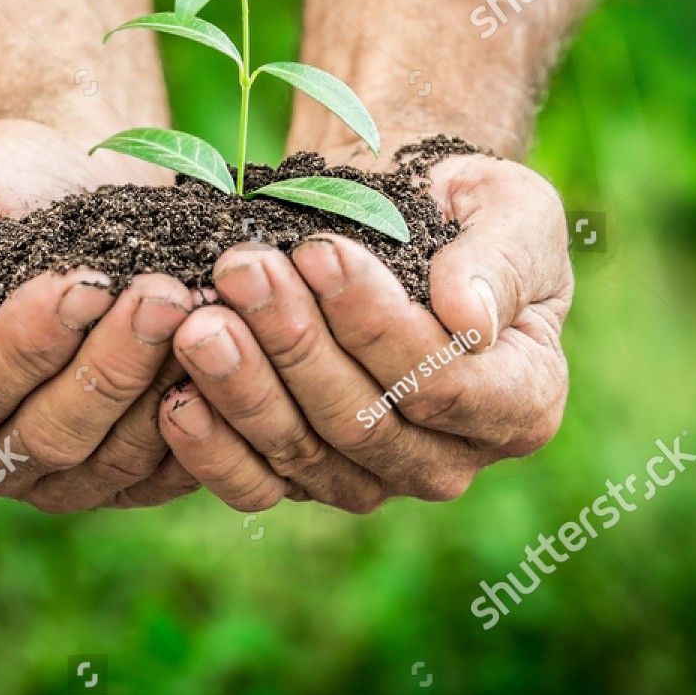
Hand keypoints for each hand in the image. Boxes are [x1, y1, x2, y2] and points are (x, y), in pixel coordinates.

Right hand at [0, 118, 201, 510]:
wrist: (67, 182)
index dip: (24, 344)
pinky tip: (228, 352)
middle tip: (163, 293)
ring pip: (107, 460)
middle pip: (41, 437)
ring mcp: (46, 475)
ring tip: (199, 309)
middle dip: (108, 365)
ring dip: (158, 385)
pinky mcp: (118, 476)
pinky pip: (161, 471)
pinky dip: (199, 417)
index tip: (82, 281)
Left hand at [156, 146, 571, 512]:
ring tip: (198, 319)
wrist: (401, 219)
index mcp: (522, 402)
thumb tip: (469, 318)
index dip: (376, 325)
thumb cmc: (466, 211)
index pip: (444, 385)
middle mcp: (451, 459)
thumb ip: (500, 261)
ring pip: (304, 452)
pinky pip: (256, 484)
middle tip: (240, 269)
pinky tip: (174, 397)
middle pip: (364, 422)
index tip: (319, 251)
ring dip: (243, 385)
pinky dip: (211, 447)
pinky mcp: (307, 479)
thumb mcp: (513, 211)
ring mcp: (375, 477)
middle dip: (295, 342)